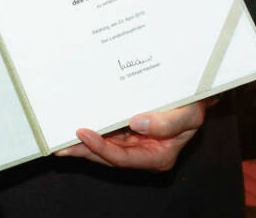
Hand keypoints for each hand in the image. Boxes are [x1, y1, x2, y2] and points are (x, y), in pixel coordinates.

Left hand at [56, 101, 208, 170]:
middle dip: (83, 150)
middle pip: (108, 156)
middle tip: (60, 145)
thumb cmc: (193, 106)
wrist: (195, 97)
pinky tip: (76, 124)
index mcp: (157, 157)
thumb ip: (167, 123)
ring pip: (104, 146)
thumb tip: (137, 123)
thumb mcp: (188, 114)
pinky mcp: (128, 131)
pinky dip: (93, 129)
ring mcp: (135, 143)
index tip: (83, 133)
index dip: (101, 148)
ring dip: (83, 143)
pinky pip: (107, 133)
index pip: (122, 158)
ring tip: (60, 138)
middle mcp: (143, 153)